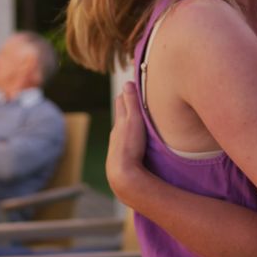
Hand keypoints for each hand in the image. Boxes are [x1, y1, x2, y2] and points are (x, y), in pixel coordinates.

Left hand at [105, 82, 147, 199]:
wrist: (122, 174)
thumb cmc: (129, 146)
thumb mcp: (133, 120)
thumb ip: (131, 102)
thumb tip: (127, 82)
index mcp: (120, 121)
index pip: (121, 101)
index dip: (127, 92)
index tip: (135, 86)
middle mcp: (116, 132)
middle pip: (121, 115)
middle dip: (128, 106)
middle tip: (138, 100)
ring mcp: (117, 145)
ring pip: (123, 130)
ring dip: (130, 124)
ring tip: (140, 121)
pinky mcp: (121, 156)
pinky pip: (126, 143)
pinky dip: (131, 138)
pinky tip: (137, 142)